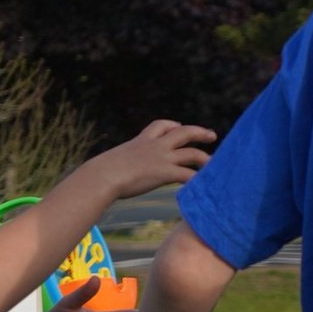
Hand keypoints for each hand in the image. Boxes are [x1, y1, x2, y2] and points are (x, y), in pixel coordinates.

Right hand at [86, 120, 216, 199]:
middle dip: (199, 132)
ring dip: (205, 159)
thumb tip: (103, 173)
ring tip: (213, 165)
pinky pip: (189, 175)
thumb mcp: (112, 161)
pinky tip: (203, 186)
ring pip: (193, 153)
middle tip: (212, 135)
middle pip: (184, 132)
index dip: (172, 125)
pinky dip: (198, 180)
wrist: (101, 177)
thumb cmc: (99, 173)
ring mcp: (162, 159)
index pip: (160, 125)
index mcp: (141, 141)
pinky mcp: (165, 173)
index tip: (179, 125)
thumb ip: (118, 163)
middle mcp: (155, 147)